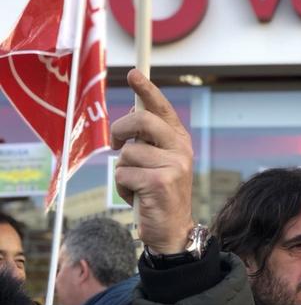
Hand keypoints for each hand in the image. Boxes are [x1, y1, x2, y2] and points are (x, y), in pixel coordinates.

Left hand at [111, 69, 194, 252]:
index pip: (162, 108)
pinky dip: (123, 188)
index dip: (147, 89)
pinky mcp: (160, 182)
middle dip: (120, 131)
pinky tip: (137, 197)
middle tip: (116, 145)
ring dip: (123, 171)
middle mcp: (181, 149)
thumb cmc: (160, 195)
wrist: (173, 231)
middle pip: (141, 121)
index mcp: (180, 141)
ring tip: (136, 185)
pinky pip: (124, 174)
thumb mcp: (160, 164)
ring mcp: (173, 165)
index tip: (134, 73)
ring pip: (127, 153)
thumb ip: (148, 143)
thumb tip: (126, 122)